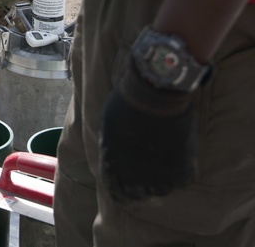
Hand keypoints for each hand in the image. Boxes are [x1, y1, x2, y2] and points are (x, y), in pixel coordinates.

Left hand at [100, 61, 198, 201]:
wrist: (154, 98)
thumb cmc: (126, 106)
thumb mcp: (109, 130)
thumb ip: (114, 149)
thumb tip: (121, 154)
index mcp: (112, 171)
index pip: (117, 193)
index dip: (122, 186)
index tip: (129, 177)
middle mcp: (134, 182)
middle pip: (139, 193)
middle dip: (142, 182)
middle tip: (148, 162)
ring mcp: (160, 181)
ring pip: (163, 187)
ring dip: (163, 174)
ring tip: (162, 149)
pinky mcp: (183, 174)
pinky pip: (182, 179)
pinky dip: (181, 166)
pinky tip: (177, 148)